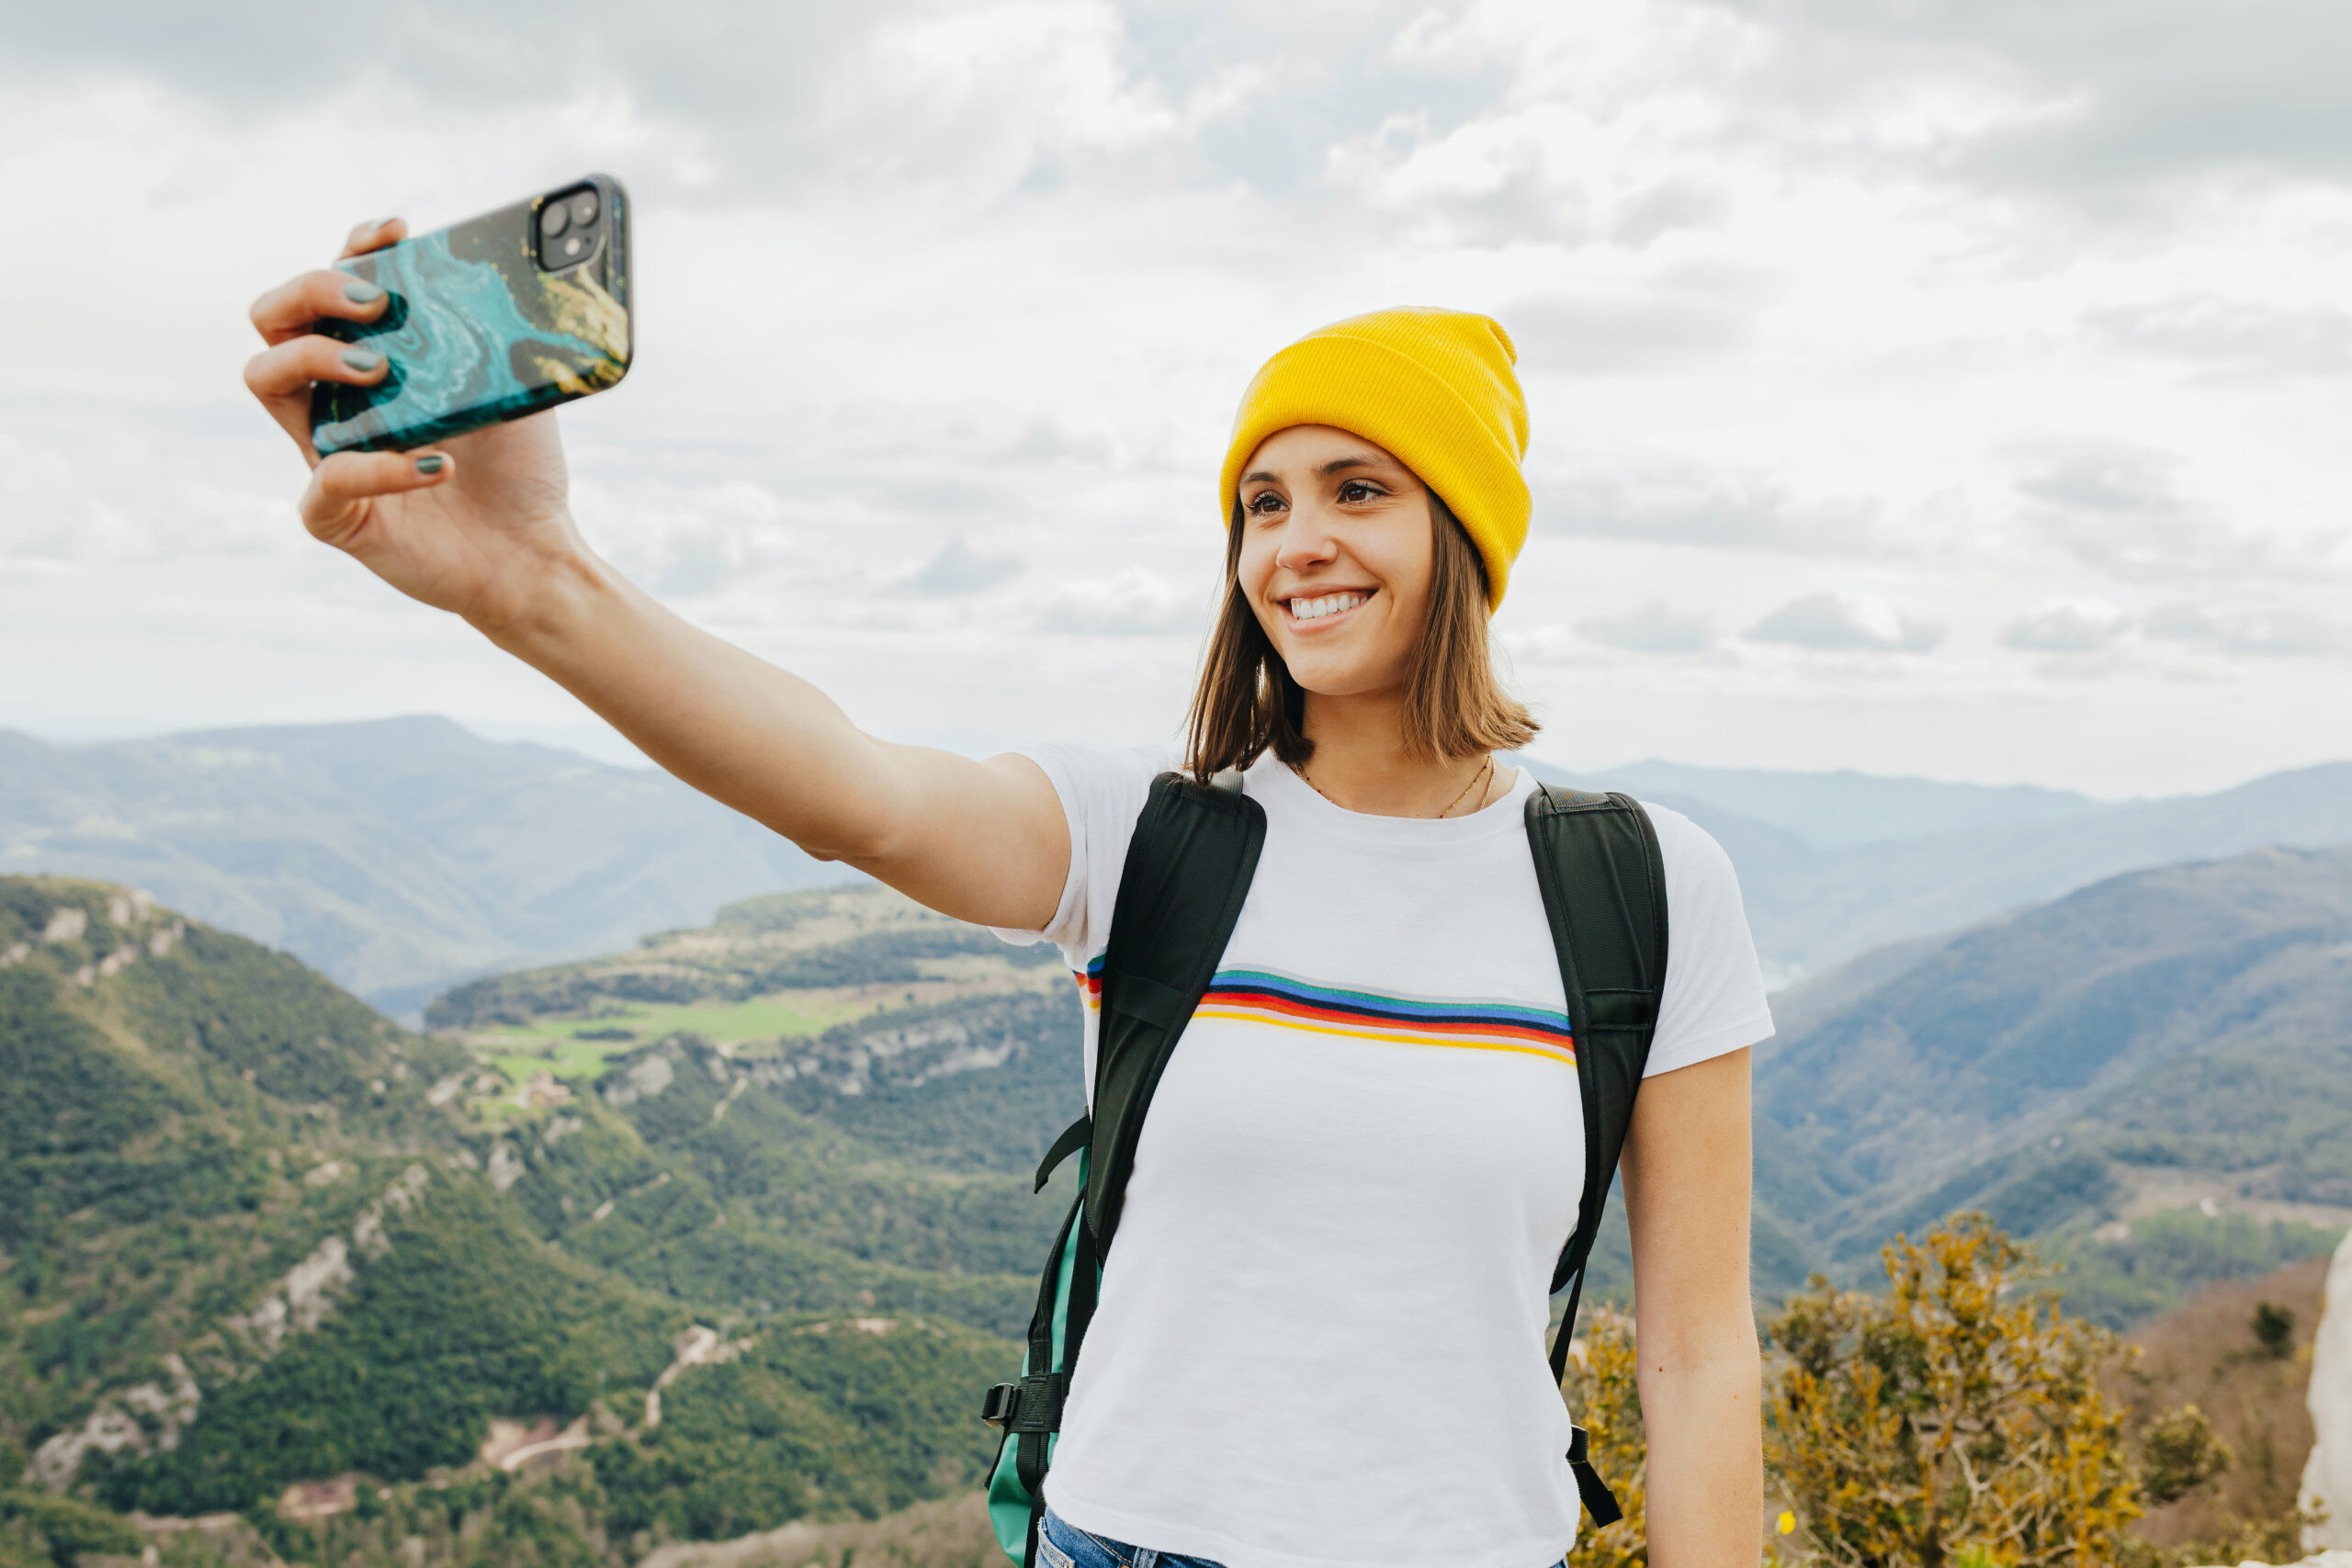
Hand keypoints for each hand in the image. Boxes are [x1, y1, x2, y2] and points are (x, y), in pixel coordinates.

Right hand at [243, 217, 582, 631]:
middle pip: (273, 317)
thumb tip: (511, 274)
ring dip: (315, 356)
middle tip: (374, 303)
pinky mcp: (335, 514)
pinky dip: (379, 466)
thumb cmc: (519, 469)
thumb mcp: (515, 388)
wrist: (534, 552)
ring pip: (265, 378)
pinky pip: (325, 480)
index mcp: (372, 359)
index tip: (395, 232)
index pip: (333, 287)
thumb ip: (495, 336)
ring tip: (380, 368)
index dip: (351, 248)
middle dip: (311, 289)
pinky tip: (436, 464)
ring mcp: (325, 450)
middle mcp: (335, 398)